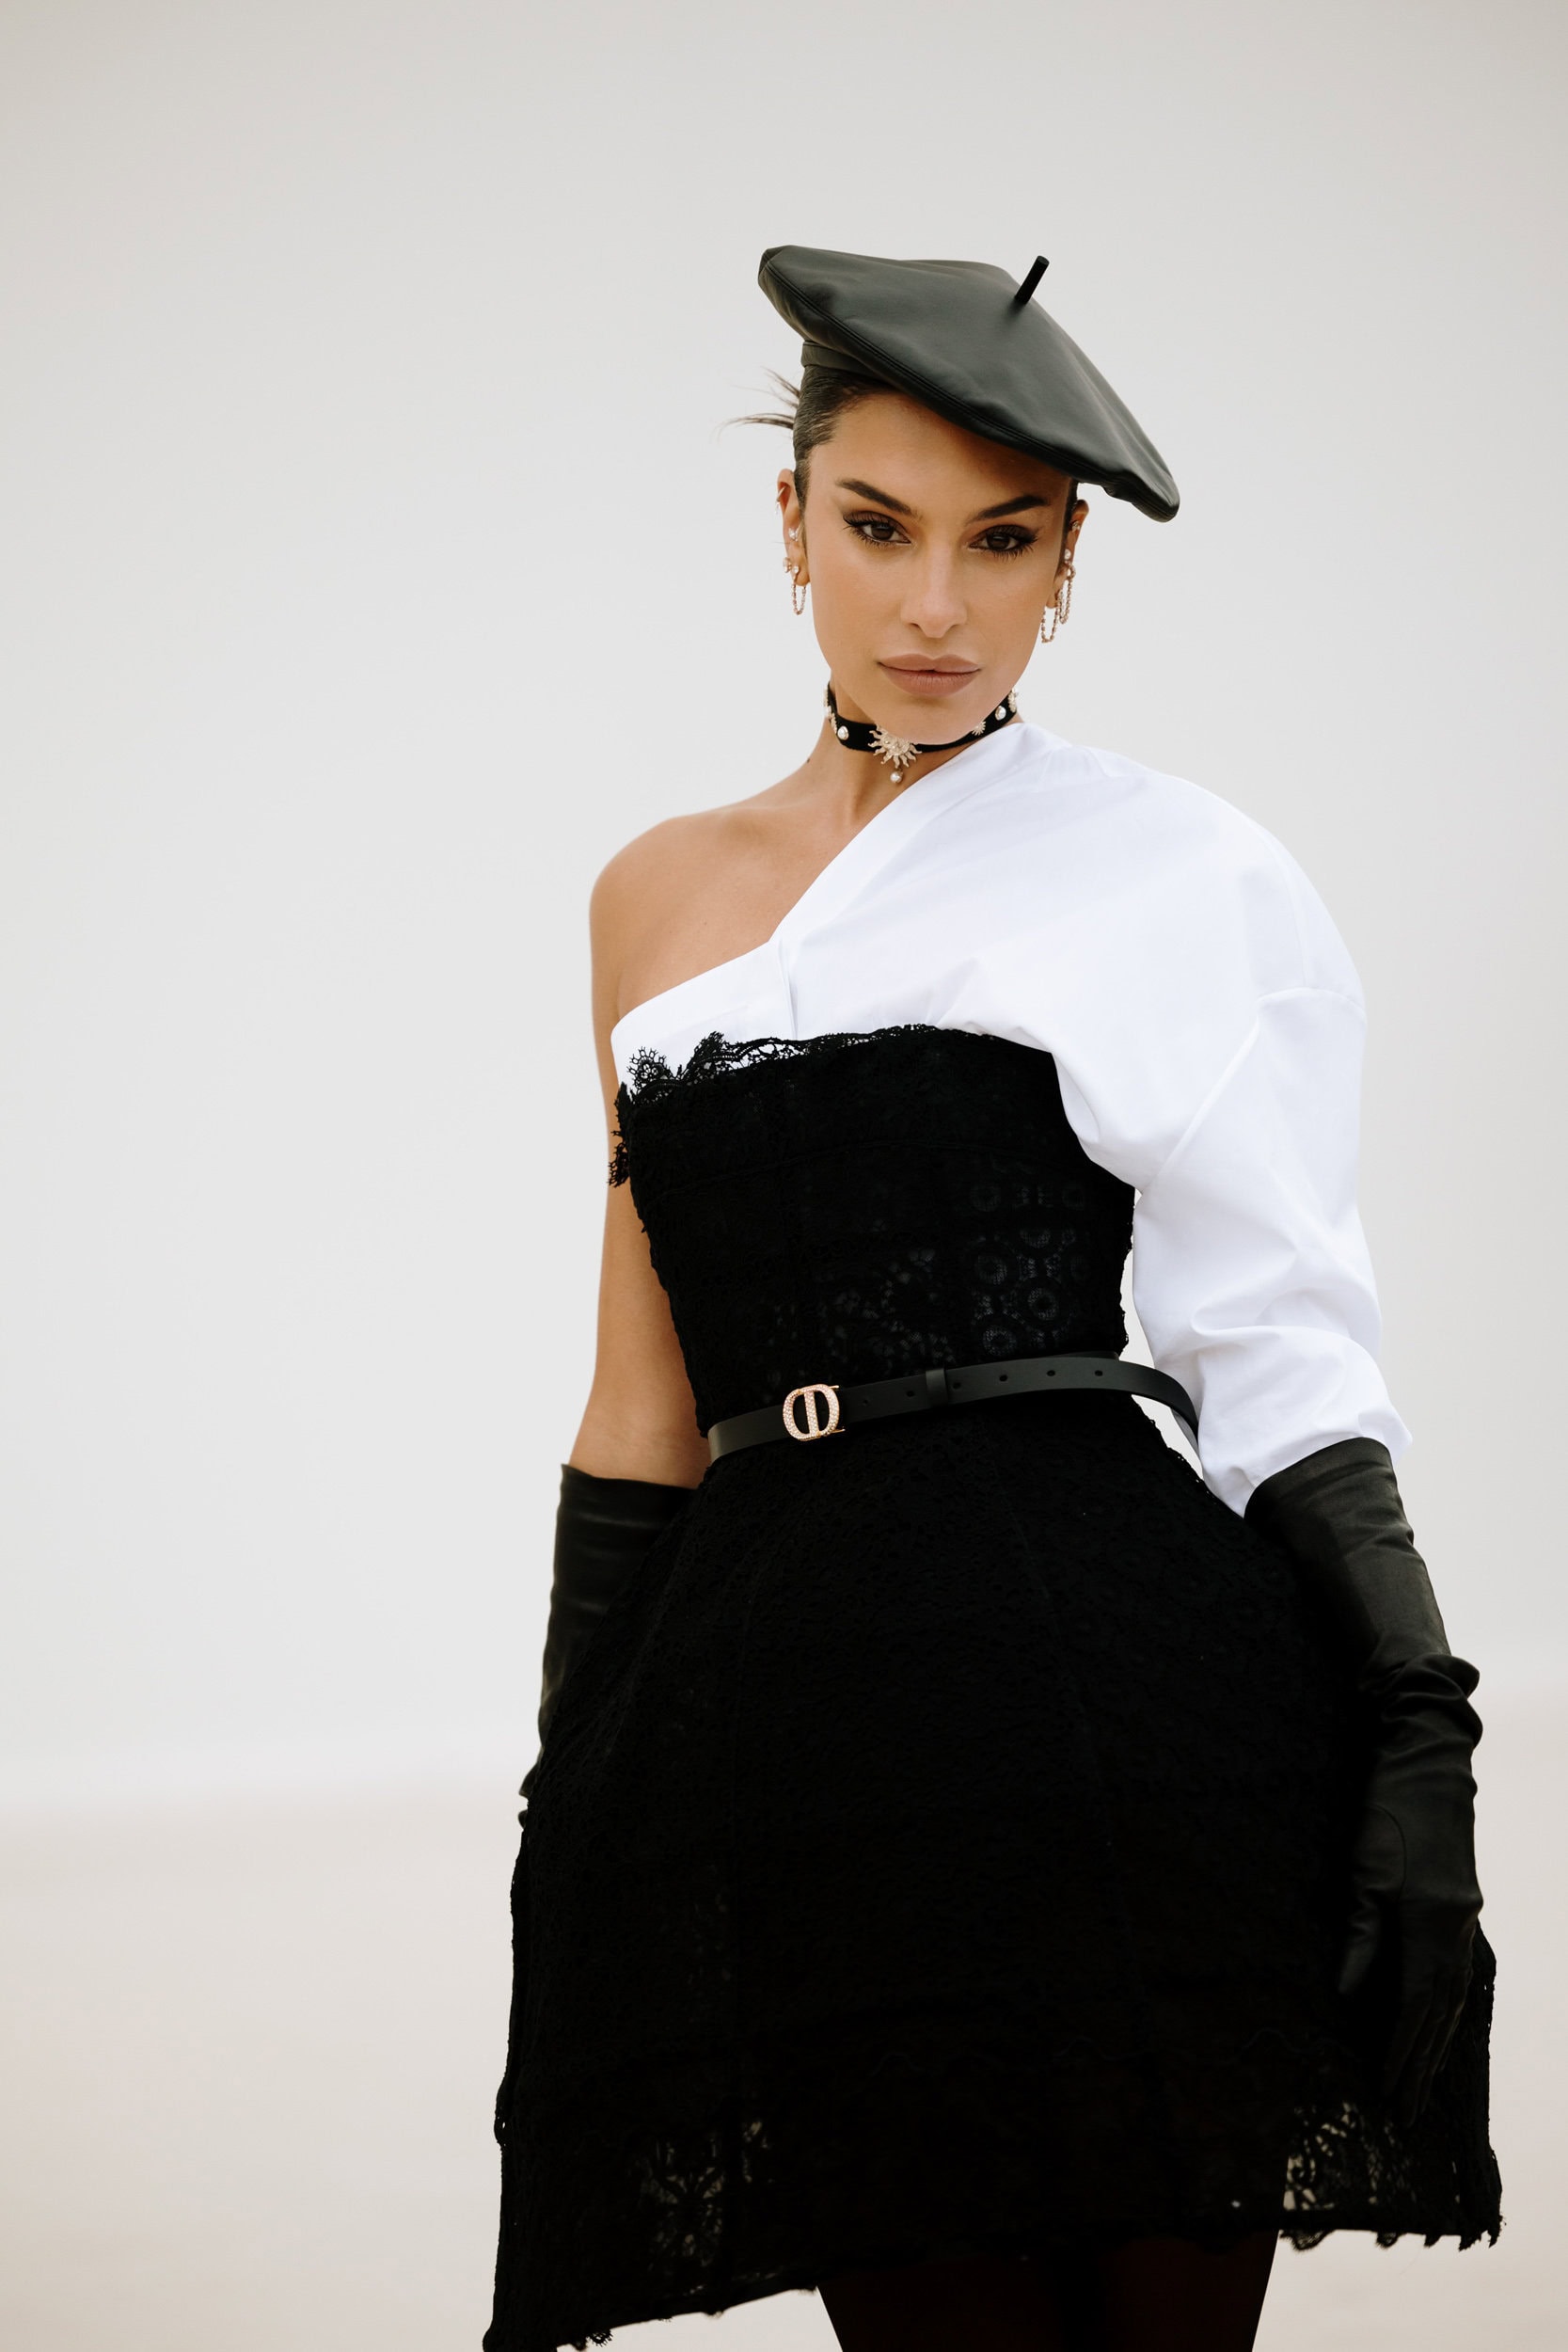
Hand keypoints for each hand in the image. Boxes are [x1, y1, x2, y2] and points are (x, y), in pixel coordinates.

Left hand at [1337, 1770, 1479, 2126]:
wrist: (1428, 1768)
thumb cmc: (1387, 1812)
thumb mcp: (1364, 1871)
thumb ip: (1361, 1936)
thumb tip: (1350, 1993)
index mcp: (1431, 1920)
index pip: (1417, 2002)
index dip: (1402, 2048)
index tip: (1386, 2087)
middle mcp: (1456, 1927)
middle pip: (1441, 2012)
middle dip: (1422, 2064)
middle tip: (1406, 2112)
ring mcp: (1465, 1919)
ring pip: (1455, 1998)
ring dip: (1437, 2045)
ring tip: (1421, 2086)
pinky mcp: (1462, 1909)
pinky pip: (1458, 1975)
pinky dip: (1448, 2011)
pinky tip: (1440, 2031)